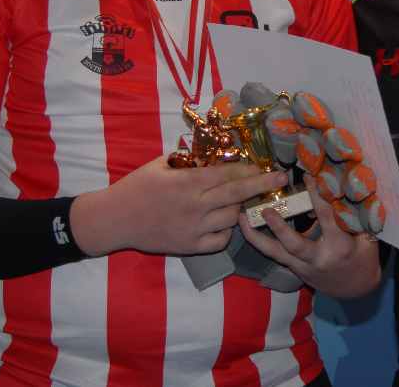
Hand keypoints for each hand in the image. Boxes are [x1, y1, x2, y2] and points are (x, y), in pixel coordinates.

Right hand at [71, 156, 289, 256]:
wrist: (115, 219)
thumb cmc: (137, 186)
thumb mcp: (161, 164)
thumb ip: (188, 160)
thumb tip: (213, 152)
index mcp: (189, 182)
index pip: (228, 174)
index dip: (249, 169)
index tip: (264, 165)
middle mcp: (196, 205)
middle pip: (238, 194)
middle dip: (263, 185)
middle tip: (283, 178)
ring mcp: (194, 228)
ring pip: (233, 218)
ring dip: (242, 207)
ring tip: (246, 200)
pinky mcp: (190, 246)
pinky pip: (220, 240)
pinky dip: (227, 231)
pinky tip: (225, 222)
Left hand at [238, 174, 380, 297]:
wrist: (357, 289)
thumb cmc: (364, 259)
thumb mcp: (367, 237)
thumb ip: (354, 217)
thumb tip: (343, 189)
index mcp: (338, 246)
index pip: (326, 217)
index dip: (316, 195)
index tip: (306, 176)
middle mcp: (317, 259)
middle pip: (294, 244)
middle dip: (278, 227)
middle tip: (265, 209)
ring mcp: (303, 267)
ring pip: (276, 253)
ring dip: (256, 237)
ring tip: (241, 218)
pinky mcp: (295, 270)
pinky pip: (275, 256)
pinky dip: (261, 243)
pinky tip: (247, 229)